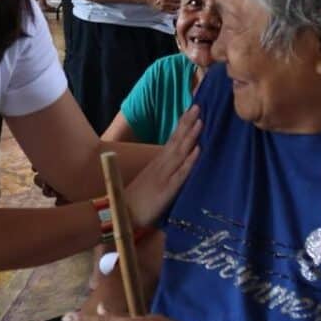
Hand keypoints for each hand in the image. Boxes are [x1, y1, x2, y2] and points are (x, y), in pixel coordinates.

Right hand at [124, 106, 199, 227]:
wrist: (121, 214)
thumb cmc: (135, 201)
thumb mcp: (149, 181)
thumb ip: (160, 171)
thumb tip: (174, 163)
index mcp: (157, 164)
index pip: (172, 140)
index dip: (181, 126)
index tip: (191, 111)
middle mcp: (160, 166)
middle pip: (176, 141)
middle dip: (187, 123)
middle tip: (197, 106)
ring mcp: (163, 176)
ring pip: (179, 152)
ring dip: (190, 136)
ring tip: (200, 121)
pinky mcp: (166, 190)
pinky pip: (181, 173)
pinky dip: (190, 161)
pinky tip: (198, 150)